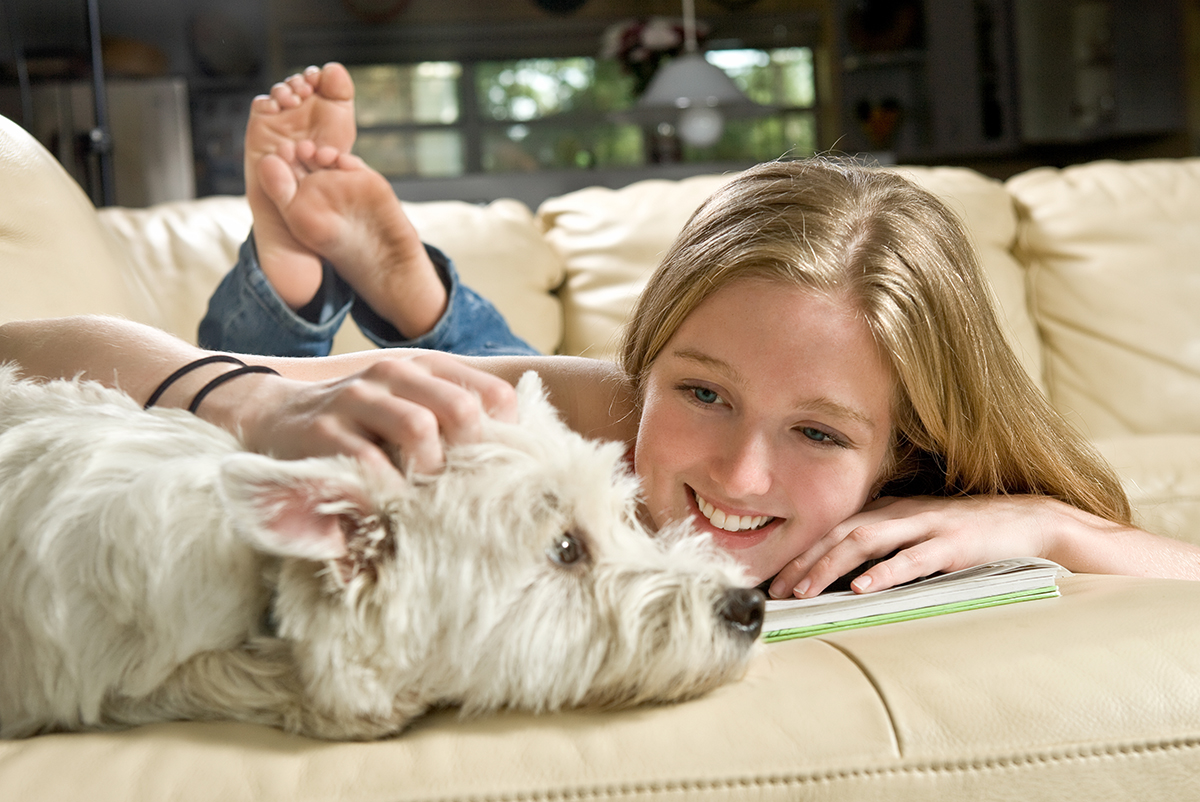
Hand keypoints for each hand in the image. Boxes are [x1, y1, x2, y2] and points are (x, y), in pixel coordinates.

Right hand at [217, 352, 517, 475]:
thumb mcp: (409, 408)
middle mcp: (396, 373)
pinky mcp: (325, 430)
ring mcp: (358, 397)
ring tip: (423, 499)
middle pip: (461, 409)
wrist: (274, 416)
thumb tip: (514, 459)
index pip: (494, 394)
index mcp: (428, 369)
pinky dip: (386, 491)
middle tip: (460, 491)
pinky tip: (388, 508)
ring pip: (418, 429)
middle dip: (467, 457)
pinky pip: (369, 462)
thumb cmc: (360, 425)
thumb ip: (453, 423)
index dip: (505, 437)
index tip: (495, 471)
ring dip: (428, 472)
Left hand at [768, 495, 1062, 598]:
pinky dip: (883, 573)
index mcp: (887, 511)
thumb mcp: (916, 534)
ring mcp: (924, 526)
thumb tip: (843, 577)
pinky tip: (862, 588)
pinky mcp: (951, 543)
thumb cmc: (967, 532)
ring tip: (805, 590)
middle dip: (803, 561)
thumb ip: (883, 547)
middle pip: (838, 532)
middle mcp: (898, 513)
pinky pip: (911, 558)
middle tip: (777, 589)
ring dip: (829, 566)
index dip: (799, 552)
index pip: (831, 529)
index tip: (774, 579)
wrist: (1028, 521)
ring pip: (864, 541)